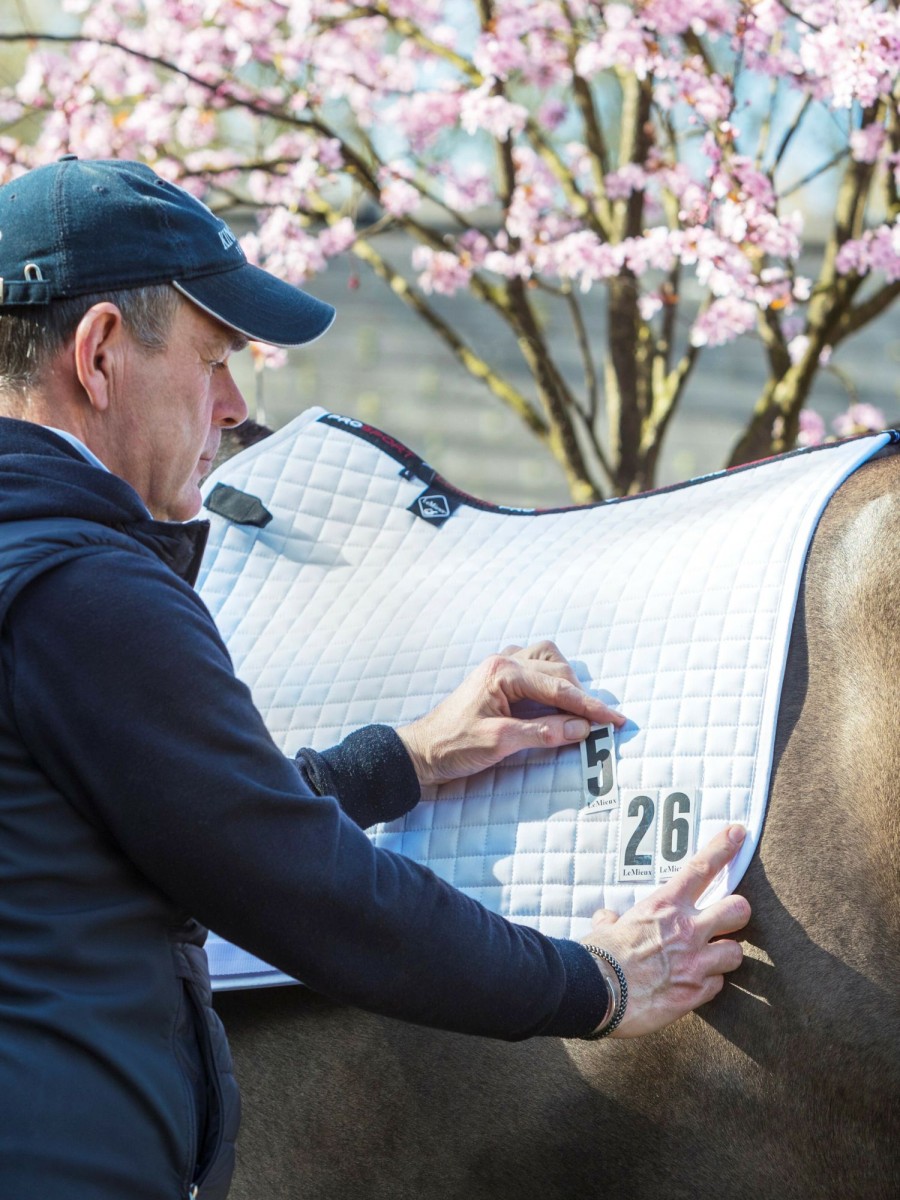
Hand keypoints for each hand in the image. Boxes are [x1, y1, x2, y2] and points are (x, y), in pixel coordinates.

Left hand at [396, 641, 624, 787]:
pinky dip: (551, 680)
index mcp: (503, 672)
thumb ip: (543, 733)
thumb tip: (582, 729)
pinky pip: (534, 666)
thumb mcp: (500, 743)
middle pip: (558, 671)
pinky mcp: (498, 678)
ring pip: (548, 660)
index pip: (558, 688)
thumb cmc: (453, 746)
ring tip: (579, 710)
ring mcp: (500, 666)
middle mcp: (504, 661)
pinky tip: (555, 700)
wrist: (421, 751)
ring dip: (567, 682)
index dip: (591, 706)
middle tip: (601, 724)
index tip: (616, 720)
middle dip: (582, 697)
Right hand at [584, 825, 750, 1037]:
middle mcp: (687, 929)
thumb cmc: (599, 956)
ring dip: (724, 956)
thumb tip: (607, 918)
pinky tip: (692, 986)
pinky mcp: (696, 992)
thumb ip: (612, 920)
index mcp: (664, 905)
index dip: (723, 847)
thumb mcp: (606, 928)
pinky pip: (718, 985)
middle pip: (738, 910)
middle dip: (737, 913)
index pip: (701, 868)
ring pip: (735, 952)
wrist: (599, 994)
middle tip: (727, 920)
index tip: (739, 833)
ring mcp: (695, 962)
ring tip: (708, 960)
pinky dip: (708, 984)